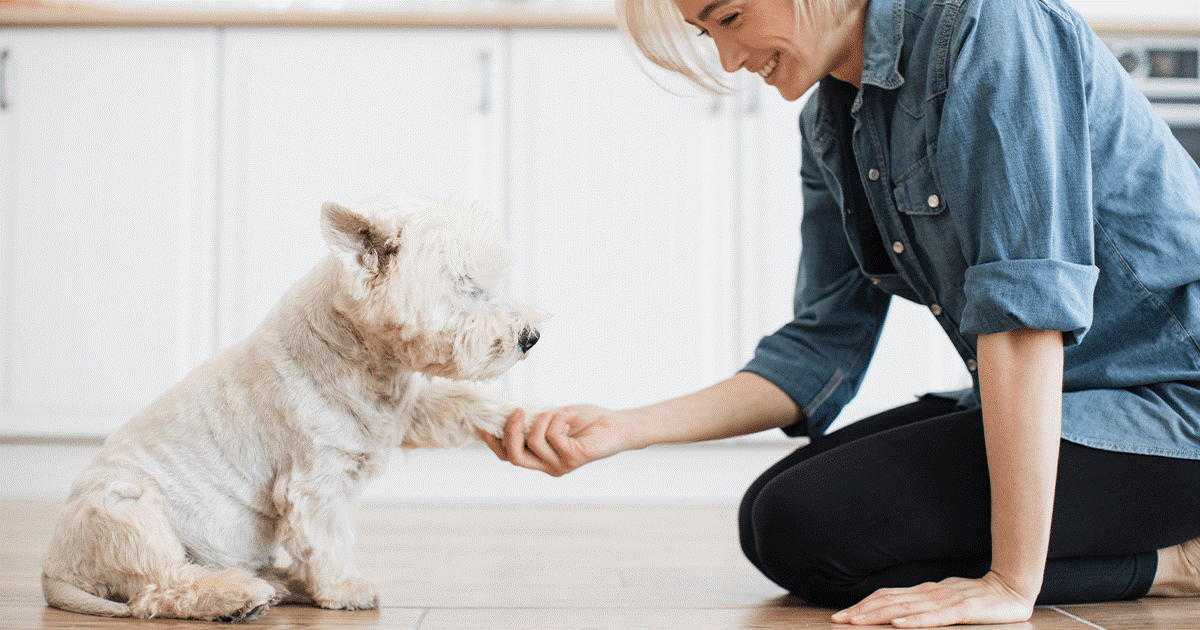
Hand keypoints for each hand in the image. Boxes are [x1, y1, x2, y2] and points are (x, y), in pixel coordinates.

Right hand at [479, 405, 639, 476]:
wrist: (617, 424)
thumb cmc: (587, 420)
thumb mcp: (553, 417)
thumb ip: (533, 420)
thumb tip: (509, 412)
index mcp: (541, 457)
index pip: (509, 456)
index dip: (493, 443)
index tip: (483, 425)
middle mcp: (548, 466)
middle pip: (514, 457)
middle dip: (510, 432)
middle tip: (517, 411)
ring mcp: (560, 464)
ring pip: (533, 442)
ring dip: (543, 419)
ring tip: (559, 412)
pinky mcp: (572, 457)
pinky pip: (552, 435)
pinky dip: (558, 419)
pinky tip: (571, 417)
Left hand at [830, 572, 1035, 626]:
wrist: (1011, 588)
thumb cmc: (975, 596)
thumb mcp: (943, 598)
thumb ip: (921, 604)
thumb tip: (895, 612)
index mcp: (923, 591)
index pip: (885, 597)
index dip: (862, 606)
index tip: (841, 615)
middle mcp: (928, 593)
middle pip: (888, 602)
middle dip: (861, 612)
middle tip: (838, 620)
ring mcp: (944, 601)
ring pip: (904, 610)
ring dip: (878, 617)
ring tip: (856, 622)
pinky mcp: (962, 611)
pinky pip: (934, 618)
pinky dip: (913, 622)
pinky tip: (898, 626)